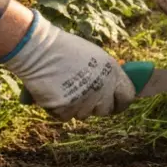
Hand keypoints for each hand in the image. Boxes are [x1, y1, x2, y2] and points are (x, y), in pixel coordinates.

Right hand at [2, 12, 135, 120]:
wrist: (39, 50)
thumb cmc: (65, 50)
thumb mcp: (95, 57)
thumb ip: (105, 75)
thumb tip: (111, 89)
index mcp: (113, 72)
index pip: (127, 96)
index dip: (120, 103)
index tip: (114, 105)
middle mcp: (102, 88)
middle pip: (105, 110)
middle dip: (95, 107)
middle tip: (83, 98)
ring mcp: (85, 100)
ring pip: (83, 114)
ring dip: (75, 107)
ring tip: (65, 88)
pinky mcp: (65, 108)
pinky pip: (65, 117)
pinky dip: (58, 109)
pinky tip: (54, 93)